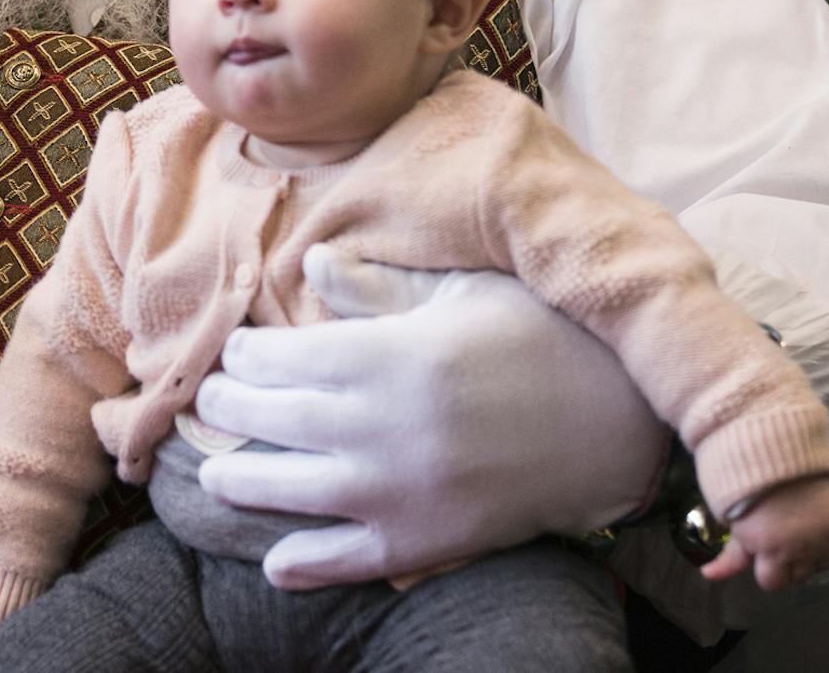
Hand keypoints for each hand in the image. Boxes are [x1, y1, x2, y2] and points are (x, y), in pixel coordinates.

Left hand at [194, 246, 667, 586]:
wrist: (619, 422)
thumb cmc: (540, 337)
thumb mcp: (460, 292)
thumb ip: (380, 285)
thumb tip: (313, 263)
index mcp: (386, 355)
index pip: (278, 357)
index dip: (245, 354)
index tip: (236, 351)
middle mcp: (380, 425)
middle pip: (269, 417)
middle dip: (228, 407)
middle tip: (209, 400)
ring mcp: (398, 491)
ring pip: (289, 490)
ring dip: (240, 481)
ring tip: (216, 475)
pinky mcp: (425, 541)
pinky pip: (347, 561)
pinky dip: (303, 565)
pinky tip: (274, 563)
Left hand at [702, 476, 828, 591]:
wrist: (778, 459)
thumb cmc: (749, 496)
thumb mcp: (737, 527)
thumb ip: (730, 558)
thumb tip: (708, 576)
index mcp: (774, 553)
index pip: (773, 584)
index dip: (766, 570)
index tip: (764, 552)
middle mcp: (804, 551)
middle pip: (800, 577)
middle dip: (790, 563)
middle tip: (782, 538)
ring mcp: (827, 539)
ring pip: (823, 565)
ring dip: (813, 554)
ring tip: (801, 530)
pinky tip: (818, 524)